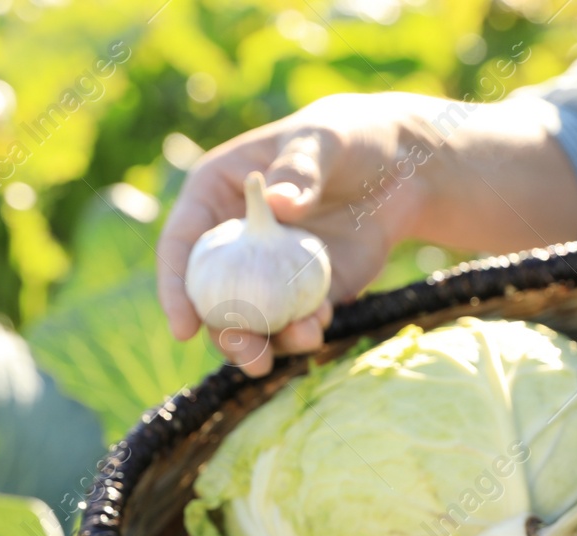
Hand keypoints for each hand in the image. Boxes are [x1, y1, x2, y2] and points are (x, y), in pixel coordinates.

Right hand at [157, 94, 424, 374]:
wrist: (401, 168)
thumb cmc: (349, 138)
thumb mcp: (323, 141)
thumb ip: (300, 169)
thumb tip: (276, 203)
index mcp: (216, 195)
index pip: (181, 245)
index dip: (175, 288)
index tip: (183, 329)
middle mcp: (234, 241)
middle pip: (211, 298)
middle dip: (226, 335)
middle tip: (250, 356)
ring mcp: (268, 272)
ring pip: (252, 320)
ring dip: (270, 343)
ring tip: (304, 340)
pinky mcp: (305, 292)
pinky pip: (296, 321)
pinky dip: (305, 331)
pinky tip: (322, 326)